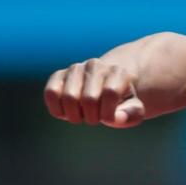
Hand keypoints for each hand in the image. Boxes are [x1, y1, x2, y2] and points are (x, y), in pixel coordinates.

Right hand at [44, 37, 172, 127]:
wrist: (106, 86)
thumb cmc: (121, 101)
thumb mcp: (134, 108)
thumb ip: (132, 114)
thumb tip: (116, 118)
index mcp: (118, 72)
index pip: (110, 94)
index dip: (108, 114)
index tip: (109, 119)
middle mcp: (95, 65)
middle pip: (89, 99)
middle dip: (92, 117)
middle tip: (94, 119)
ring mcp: (76, 68)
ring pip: (69, 97)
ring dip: (75, 116)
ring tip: (82, 116)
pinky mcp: (58, 75)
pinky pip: (50, 93)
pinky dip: (57, 110)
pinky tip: (66, 113)